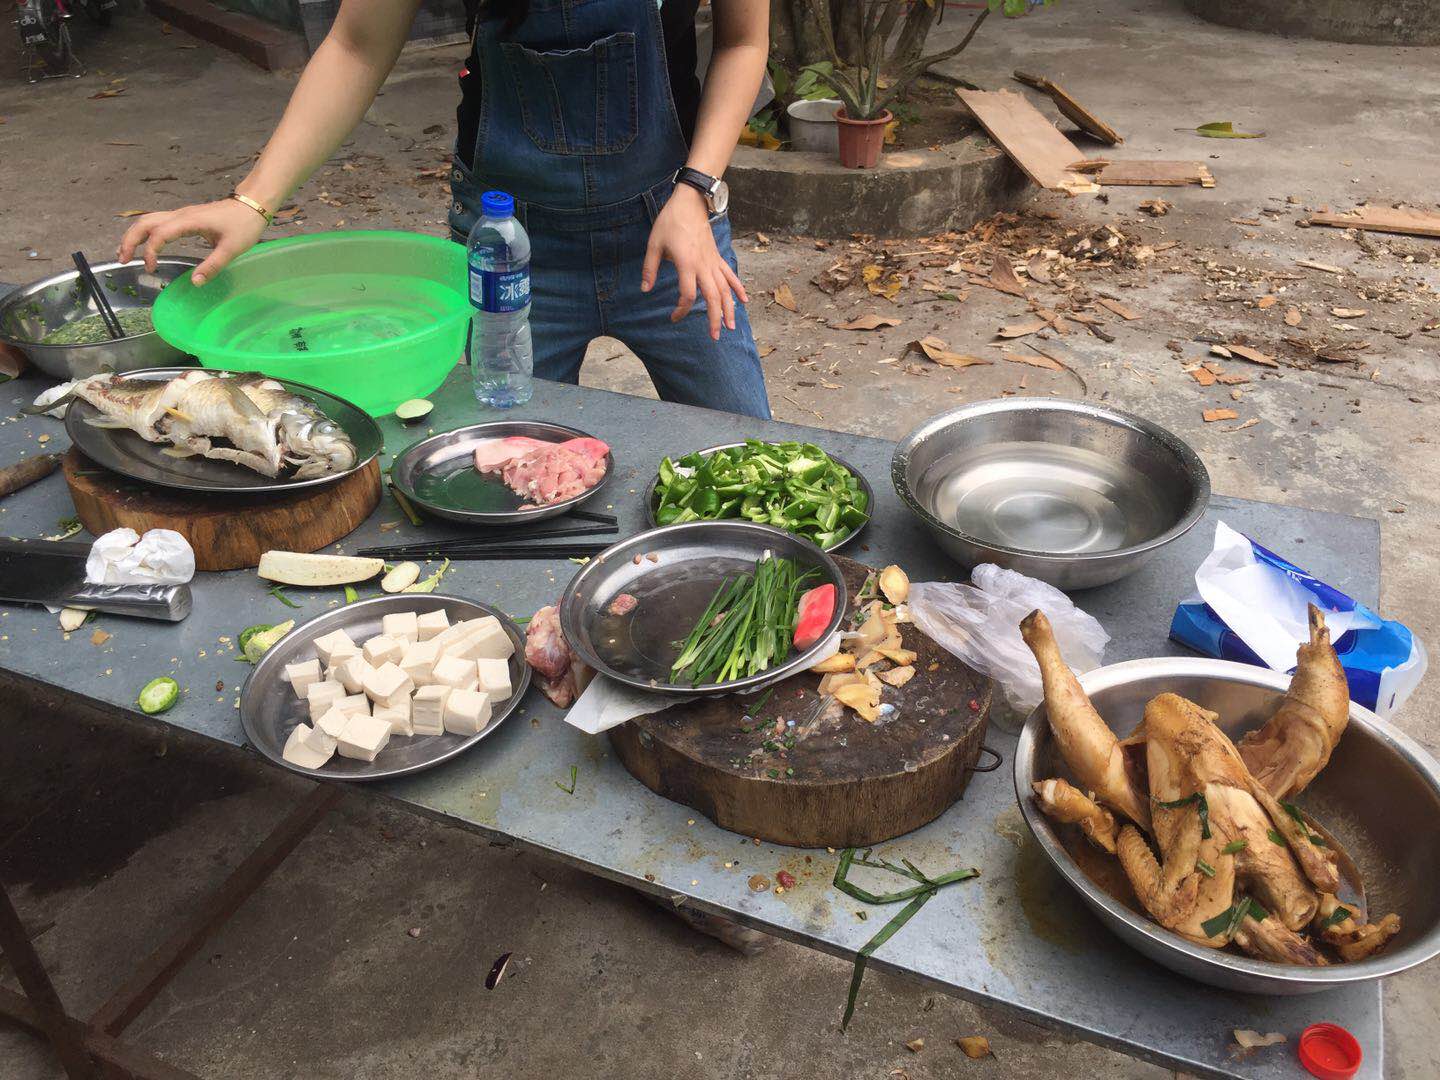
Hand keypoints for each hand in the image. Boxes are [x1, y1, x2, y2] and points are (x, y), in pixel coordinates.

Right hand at [117, 198, 268, 285]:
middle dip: (130, 240)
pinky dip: (146, 233)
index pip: (160, 234)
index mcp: (189, 221)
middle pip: (145, 223)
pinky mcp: (184, 217)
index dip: (151, 251)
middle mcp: (180, 215)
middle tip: (123, 259)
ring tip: (125, 254)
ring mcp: (181, 214)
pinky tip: (144, 245)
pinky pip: (158, 222)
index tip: (151, 268)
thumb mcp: (231, 249)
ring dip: (134, 235)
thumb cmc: (244, 225)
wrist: (251, 204)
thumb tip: (194, 283)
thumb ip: (212, 266)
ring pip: (149, 220)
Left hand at [641, 184, 748, 340]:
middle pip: (713, 297)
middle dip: (715, 318)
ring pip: (725, 289)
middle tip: (714, 337)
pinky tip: (744, 301)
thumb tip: (645, 290)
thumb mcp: (654, 243)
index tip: (673, 317)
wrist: (690, 202)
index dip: (681, 309)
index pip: (688, 294)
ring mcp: (713, 262)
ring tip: (730, 327)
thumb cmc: (670, 221)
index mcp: (687, 263)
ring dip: (729, 309)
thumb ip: (649, 268)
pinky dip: (738, 288)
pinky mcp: (717, 257)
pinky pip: (730, 276)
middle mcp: (703, 265)